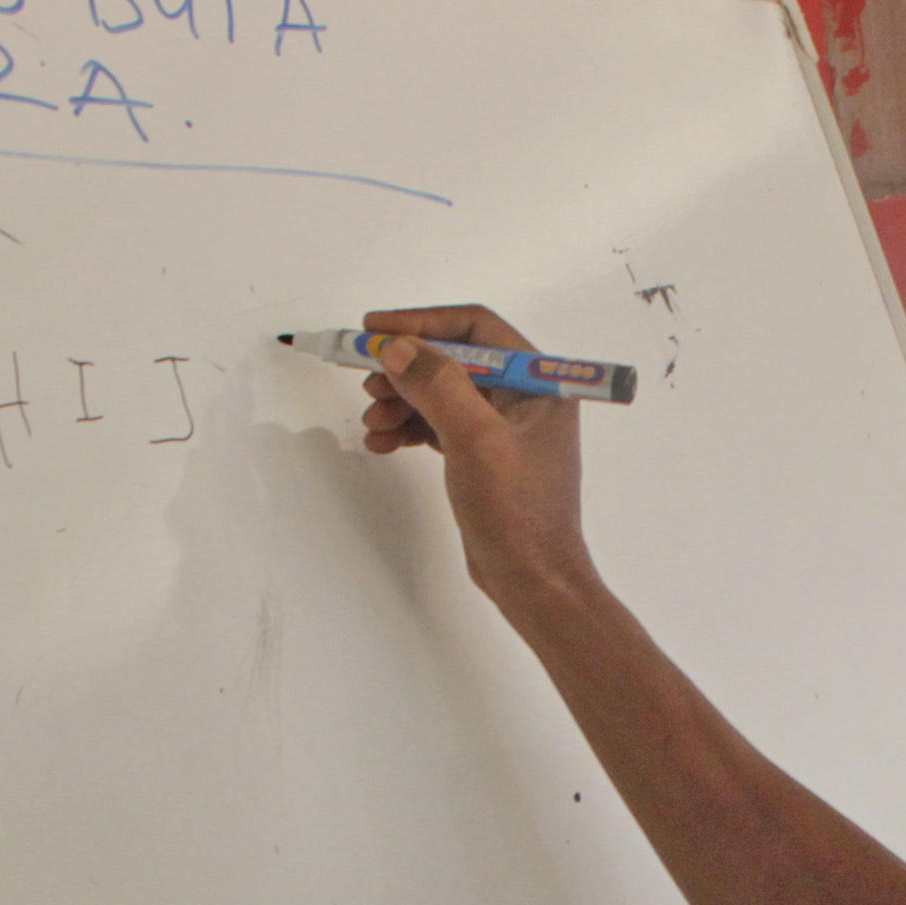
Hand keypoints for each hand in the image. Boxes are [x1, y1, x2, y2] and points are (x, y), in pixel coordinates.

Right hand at [356, 304, 593, 611]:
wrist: (532, 580)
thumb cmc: (516, 512)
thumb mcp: (476, 441)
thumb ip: (437, 386)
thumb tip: (396, 347)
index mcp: (538, 383)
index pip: (477, 329)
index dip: (423, 323)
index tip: (375, 328)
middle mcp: (524, 398)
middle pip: (452, 361)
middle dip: (406, 370)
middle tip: (367, 383)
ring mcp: (502, 429)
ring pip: (440, 395)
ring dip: (400, 401)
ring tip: (372, 421)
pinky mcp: (483, 456)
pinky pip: (437, 426)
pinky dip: (408, 428)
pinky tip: (381, 442)